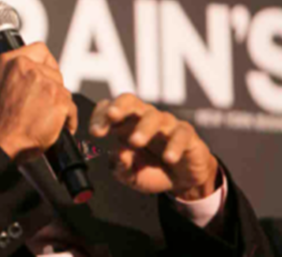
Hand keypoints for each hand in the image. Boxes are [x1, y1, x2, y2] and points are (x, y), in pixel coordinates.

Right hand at [0, 43, 77, 163]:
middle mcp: (26, 67)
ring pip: (63, 89)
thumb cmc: (0, 123)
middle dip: (52, 89)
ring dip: (59, 105)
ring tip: (45, 118)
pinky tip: (55, 127)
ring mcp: (44, 81)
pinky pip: (71, 107)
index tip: (46, 75)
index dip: (46, 64)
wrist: (1, 142)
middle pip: (54, 72)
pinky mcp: (58, 98)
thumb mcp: (1, 85)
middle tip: (41, 105)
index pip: (39, 49)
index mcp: (9, 61)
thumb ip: (18, 74)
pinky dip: (67, 120)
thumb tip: (37, 72)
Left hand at [89, 94, 218, 200]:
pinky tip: (169, 158)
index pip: (108, 109)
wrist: (181, 180)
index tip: (95, 132)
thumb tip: (118, 155)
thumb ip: (120, 168)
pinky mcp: (186, 134)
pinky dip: (174, 145)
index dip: (100, 116)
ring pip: (154, 117)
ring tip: (135, 142)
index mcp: (123, 125)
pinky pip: (180, 134)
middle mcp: (142, 118)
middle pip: (130, 101)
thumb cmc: (150, 171)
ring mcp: (165, 124)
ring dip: (143, 128)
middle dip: (119, 106)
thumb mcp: (130, 176)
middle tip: (111, 116)